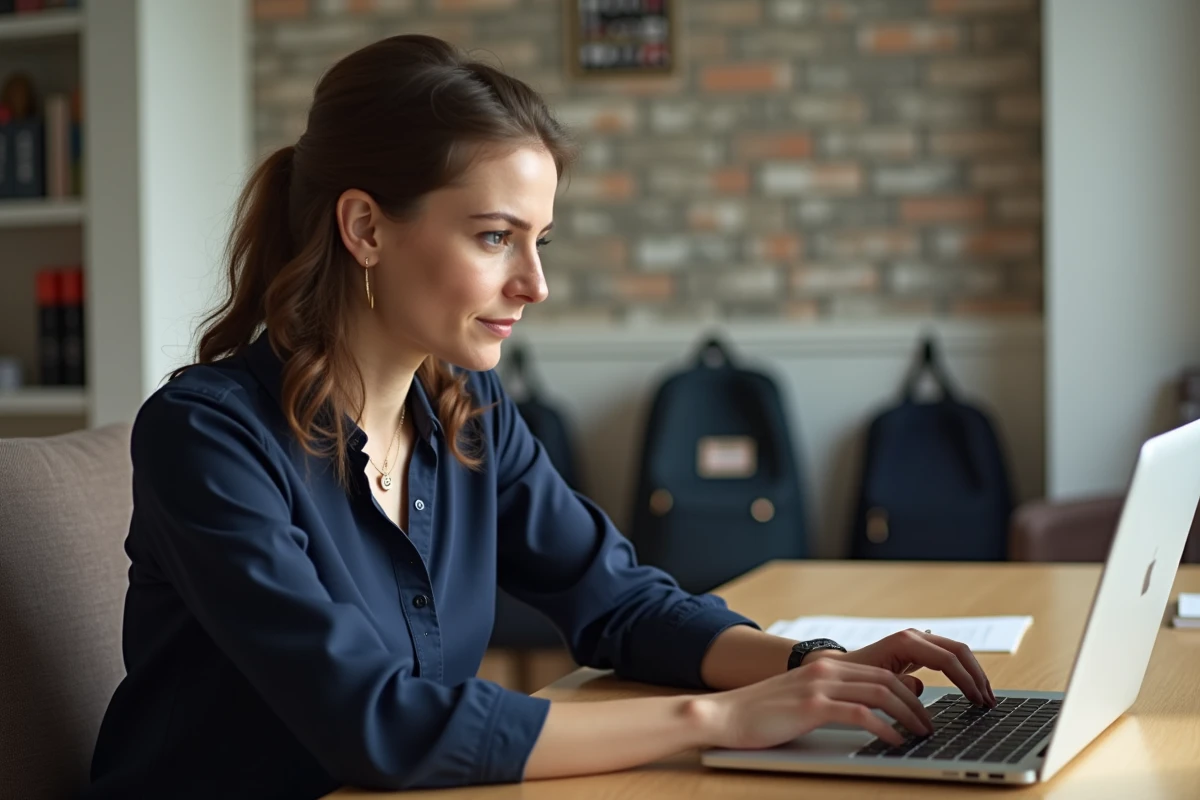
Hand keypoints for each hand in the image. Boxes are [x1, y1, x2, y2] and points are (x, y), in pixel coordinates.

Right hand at [699, 656, 932, 750]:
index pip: (881, 672)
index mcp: (826, 667)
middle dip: (916, 703)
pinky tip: (894, 741)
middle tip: (930, 726)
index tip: (923, 712)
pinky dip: (885, 728)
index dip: (908, 691)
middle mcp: (826, 670)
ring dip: (908, 714)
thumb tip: (873, 709)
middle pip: (887, 680)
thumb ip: (836, 699)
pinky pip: (861, 714)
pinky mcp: (812, 706)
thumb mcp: (804, 700)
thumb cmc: (762, 714)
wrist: (725, 715)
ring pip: (880, 693)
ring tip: (920, 733)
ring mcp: (819, 686)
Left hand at [812, 629, 995, 707]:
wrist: (842, 669)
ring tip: (986, 698)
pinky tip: (972, 690)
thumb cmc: (856, 678)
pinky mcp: (920, 649)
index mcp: (906, 642)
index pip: (947, 659)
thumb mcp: (876, 684)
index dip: (966, 681)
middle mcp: (915, 636)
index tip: (978, 702)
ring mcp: (919, 640)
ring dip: (974, 674)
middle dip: (977, 676)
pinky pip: (949, 657)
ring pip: (958, 652)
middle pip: (959, 651)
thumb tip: (920, 689)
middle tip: (989, 702)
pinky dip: (964, 672)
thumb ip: (898, 686)